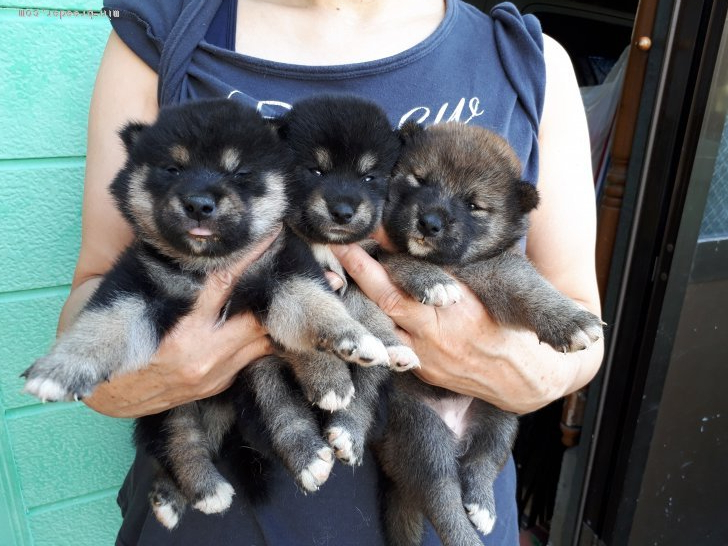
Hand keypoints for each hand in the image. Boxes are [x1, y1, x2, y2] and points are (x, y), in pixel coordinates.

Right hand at [84, 231, 278, 417]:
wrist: (106, 394)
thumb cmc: (120, 339)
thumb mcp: (140, 304)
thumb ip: (169, 278)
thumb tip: (193, 244)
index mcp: (183, 327)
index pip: (225, 281)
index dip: (251, 256)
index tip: (271, 234)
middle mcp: (204, 353)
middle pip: (257, 317)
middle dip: (269, 294)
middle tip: (280, 270)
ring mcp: (214, 373)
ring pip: (261, 341)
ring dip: (265, 320)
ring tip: (269, 298)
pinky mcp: (217, 386)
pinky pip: (248, 359)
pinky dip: (253, 341)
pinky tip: (252, 326)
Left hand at [331, 244, 596, 413]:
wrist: (531, 379)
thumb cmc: (520, 320)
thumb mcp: (505, 279)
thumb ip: (469, 259)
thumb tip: (436, 226)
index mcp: (456, 310)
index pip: (403, 280)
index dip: (375, 257)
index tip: (355, 232)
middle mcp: (433, 337)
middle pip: (381, 303)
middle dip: (354, 274)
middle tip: (329, 246)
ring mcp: (423, 357)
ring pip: (379, 325)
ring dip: (357, 301)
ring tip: (333, 273)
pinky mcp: (420, 370)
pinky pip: (389, 341)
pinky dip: (372, 322)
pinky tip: (356, 304)